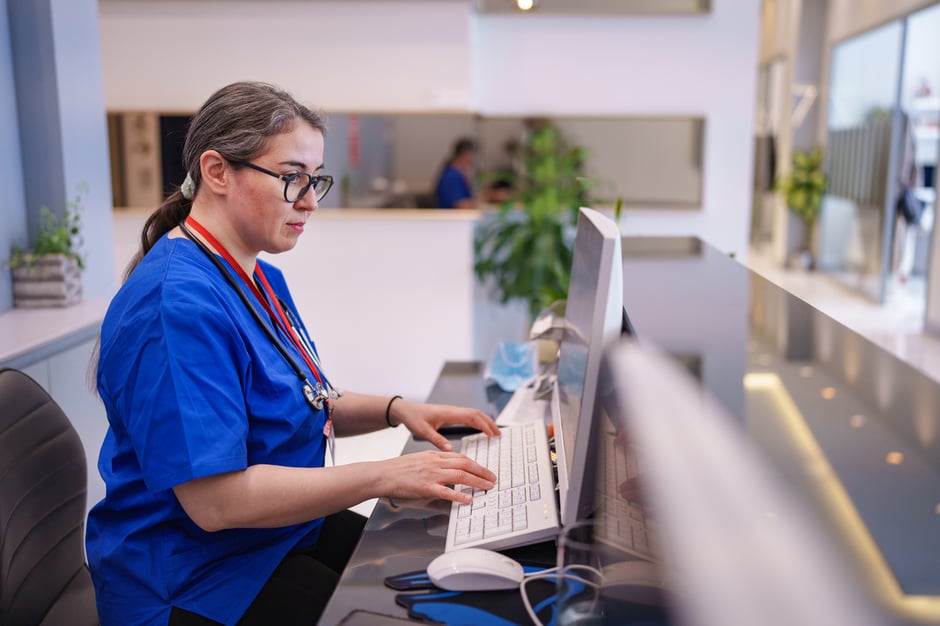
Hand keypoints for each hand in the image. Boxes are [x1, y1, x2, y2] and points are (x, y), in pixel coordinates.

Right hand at [379, 450, 496, 504]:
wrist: (383, 474)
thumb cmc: (399, 469)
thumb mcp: (421, 459)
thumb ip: (436, 461)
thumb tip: (450, 466)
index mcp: (435, 455)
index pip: (461, 457)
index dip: (476, 464)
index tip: (485, 470)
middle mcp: (436, 463)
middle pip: (465, 464)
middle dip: (482, 471)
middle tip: (493, 479)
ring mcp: (431, 474)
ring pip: (460, 475)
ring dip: (477, 481)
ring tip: (487, 487)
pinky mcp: (425, 487)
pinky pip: (446, 491)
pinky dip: (459, 495)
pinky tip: (468, 499)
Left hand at [392, 399, 499, 450]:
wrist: (406, 410)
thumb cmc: (414, 419)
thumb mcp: (424, 432)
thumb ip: (437, 440)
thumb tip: (451, 450)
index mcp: (449, 414)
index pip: (472, 417)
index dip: (484, 425)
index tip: (493, 434)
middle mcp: (453, 411)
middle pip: (477, 414)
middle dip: (489, 423)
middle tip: (499, 434)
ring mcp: (452, 411)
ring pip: (473, 414)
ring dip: (485, 421)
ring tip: (494, 432)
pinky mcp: (450, 414)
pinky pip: (468, 416)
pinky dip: (477, 421)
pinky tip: (480, 429)